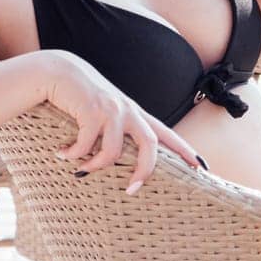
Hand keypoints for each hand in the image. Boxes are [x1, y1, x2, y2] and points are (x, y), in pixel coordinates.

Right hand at [36, 50, 202, 193]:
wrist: (58, 71)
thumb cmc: (81, 97)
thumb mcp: (105, 113)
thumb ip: (116, 131)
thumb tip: (118, 161)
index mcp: (134, 113)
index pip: (166, 134)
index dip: (185, 151)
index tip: (202, 168)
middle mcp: (128, 110)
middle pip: (150, 144)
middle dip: (144, 170)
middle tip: (132, 190)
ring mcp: (112, 109)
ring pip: (113, 152)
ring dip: (94, 166)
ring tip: (79, 170)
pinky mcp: (92, 110)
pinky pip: (86, 145)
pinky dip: (73, 155)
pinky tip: (61, 153)